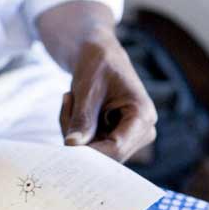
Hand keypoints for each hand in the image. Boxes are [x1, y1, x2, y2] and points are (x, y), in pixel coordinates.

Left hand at [60, 29, 156, 161]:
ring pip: (92, 152)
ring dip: (72, 129)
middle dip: (78, 134)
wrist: (99, 55)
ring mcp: (127, 138)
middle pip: (104, 154)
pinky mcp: (112, 139)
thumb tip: (72, 146)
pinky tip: (73, 105)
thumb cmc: (98, 65)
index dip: (90, 151)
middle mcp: (140, 133)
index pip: (117, 148)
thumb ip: (83, 117)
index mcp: (143, 117)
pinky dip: (73, 129)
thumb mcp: (88, 88)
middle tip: (67, 100)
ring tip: (70, 98)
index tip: (66, 143)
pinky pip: (87, 146)